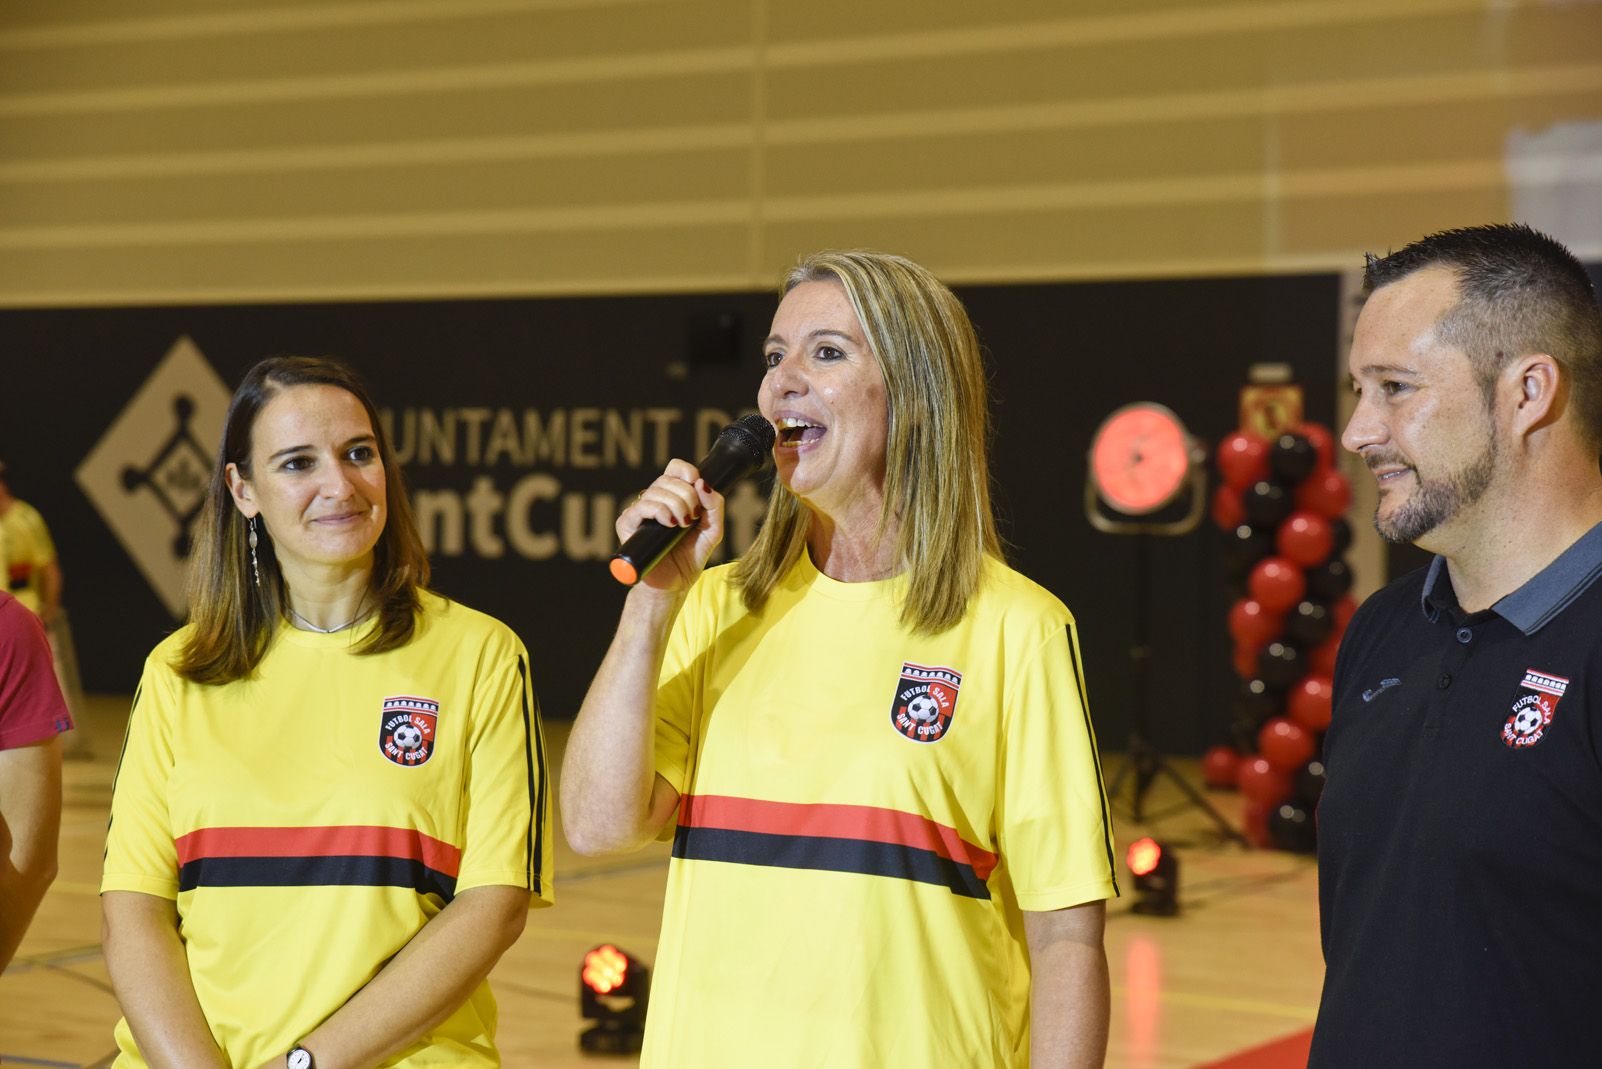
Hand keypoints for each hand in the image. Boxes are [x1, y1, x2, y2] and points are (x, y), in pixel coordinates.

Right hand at [616, 459, 724, 593]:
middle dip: (687, 496)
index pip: (675, 469)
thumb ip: (715, 506)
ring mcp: (638, 511)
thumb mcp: (712, 531)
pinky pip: (642, 506)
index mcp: (672, 498)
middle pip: (667, 478)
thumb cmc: (689, 559)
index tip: (697, 486)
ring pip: (656, 490)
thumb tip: (702, 483)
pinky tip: (669, 524)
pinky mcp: (627, 524)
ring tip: (682, 525)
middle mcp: (653, 501)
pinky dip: (660, 511)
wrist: (672, 586)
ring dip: (676, 505)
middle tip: (692, 518)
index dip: (686, 471)